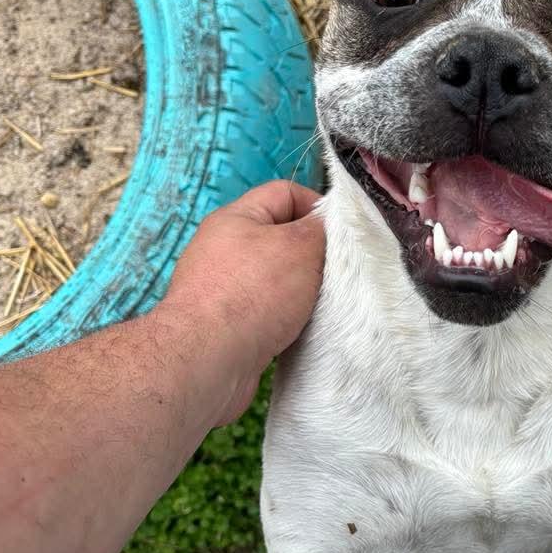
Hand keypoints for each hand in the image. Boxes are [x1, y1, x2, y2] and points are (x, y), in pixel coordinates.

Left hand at [158, 181, 325, 425]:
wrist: (207, 359)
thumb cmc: (252, 293)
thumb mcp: (299, 247)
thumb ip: (320, 229)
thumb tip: (328, 225)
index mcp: (237, 218)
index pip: (285, 192)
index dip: (318, 206)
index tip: (344, 233)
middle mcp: (225, 249)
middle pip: (282, 238)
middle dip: (314, 253)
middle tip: (340, 272)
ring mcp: (224, 288)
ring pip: (278, 278)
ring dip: (303, 291)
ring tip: (326, 305)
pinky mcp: (226, 325)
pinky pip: (267, 312)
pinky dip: (288, 319)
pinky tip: (304, 331)